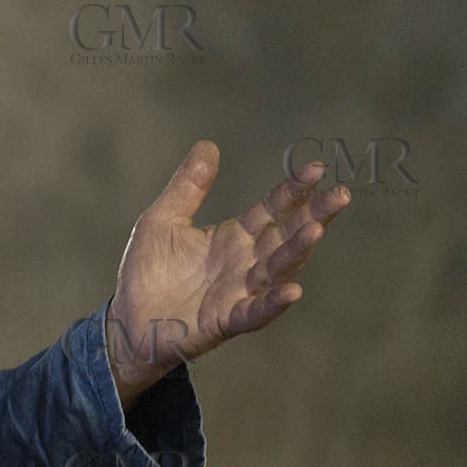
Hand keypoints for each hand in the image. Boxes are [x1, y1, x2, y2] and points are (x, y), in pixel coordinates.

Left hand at [106, 141, 349, 406]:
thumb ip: (187, 187)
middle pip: (286, 236)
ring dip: (297, 251)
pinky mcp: (225, 321)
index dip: (293, 190)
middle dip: (314, 216)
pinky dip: (273, 303)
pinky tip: (291, 291)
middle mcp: (245, 263)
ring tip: (316, 229)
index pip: (272, 209)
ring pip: (276, 270)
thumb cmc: (148, 272)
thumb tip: (208, 145)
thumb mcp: (161, 220)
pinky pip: (255, 312)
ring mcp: (239, 292)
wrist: (126, 319)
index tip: (316, 168)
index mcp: (234, 237)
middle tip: (340, 194)